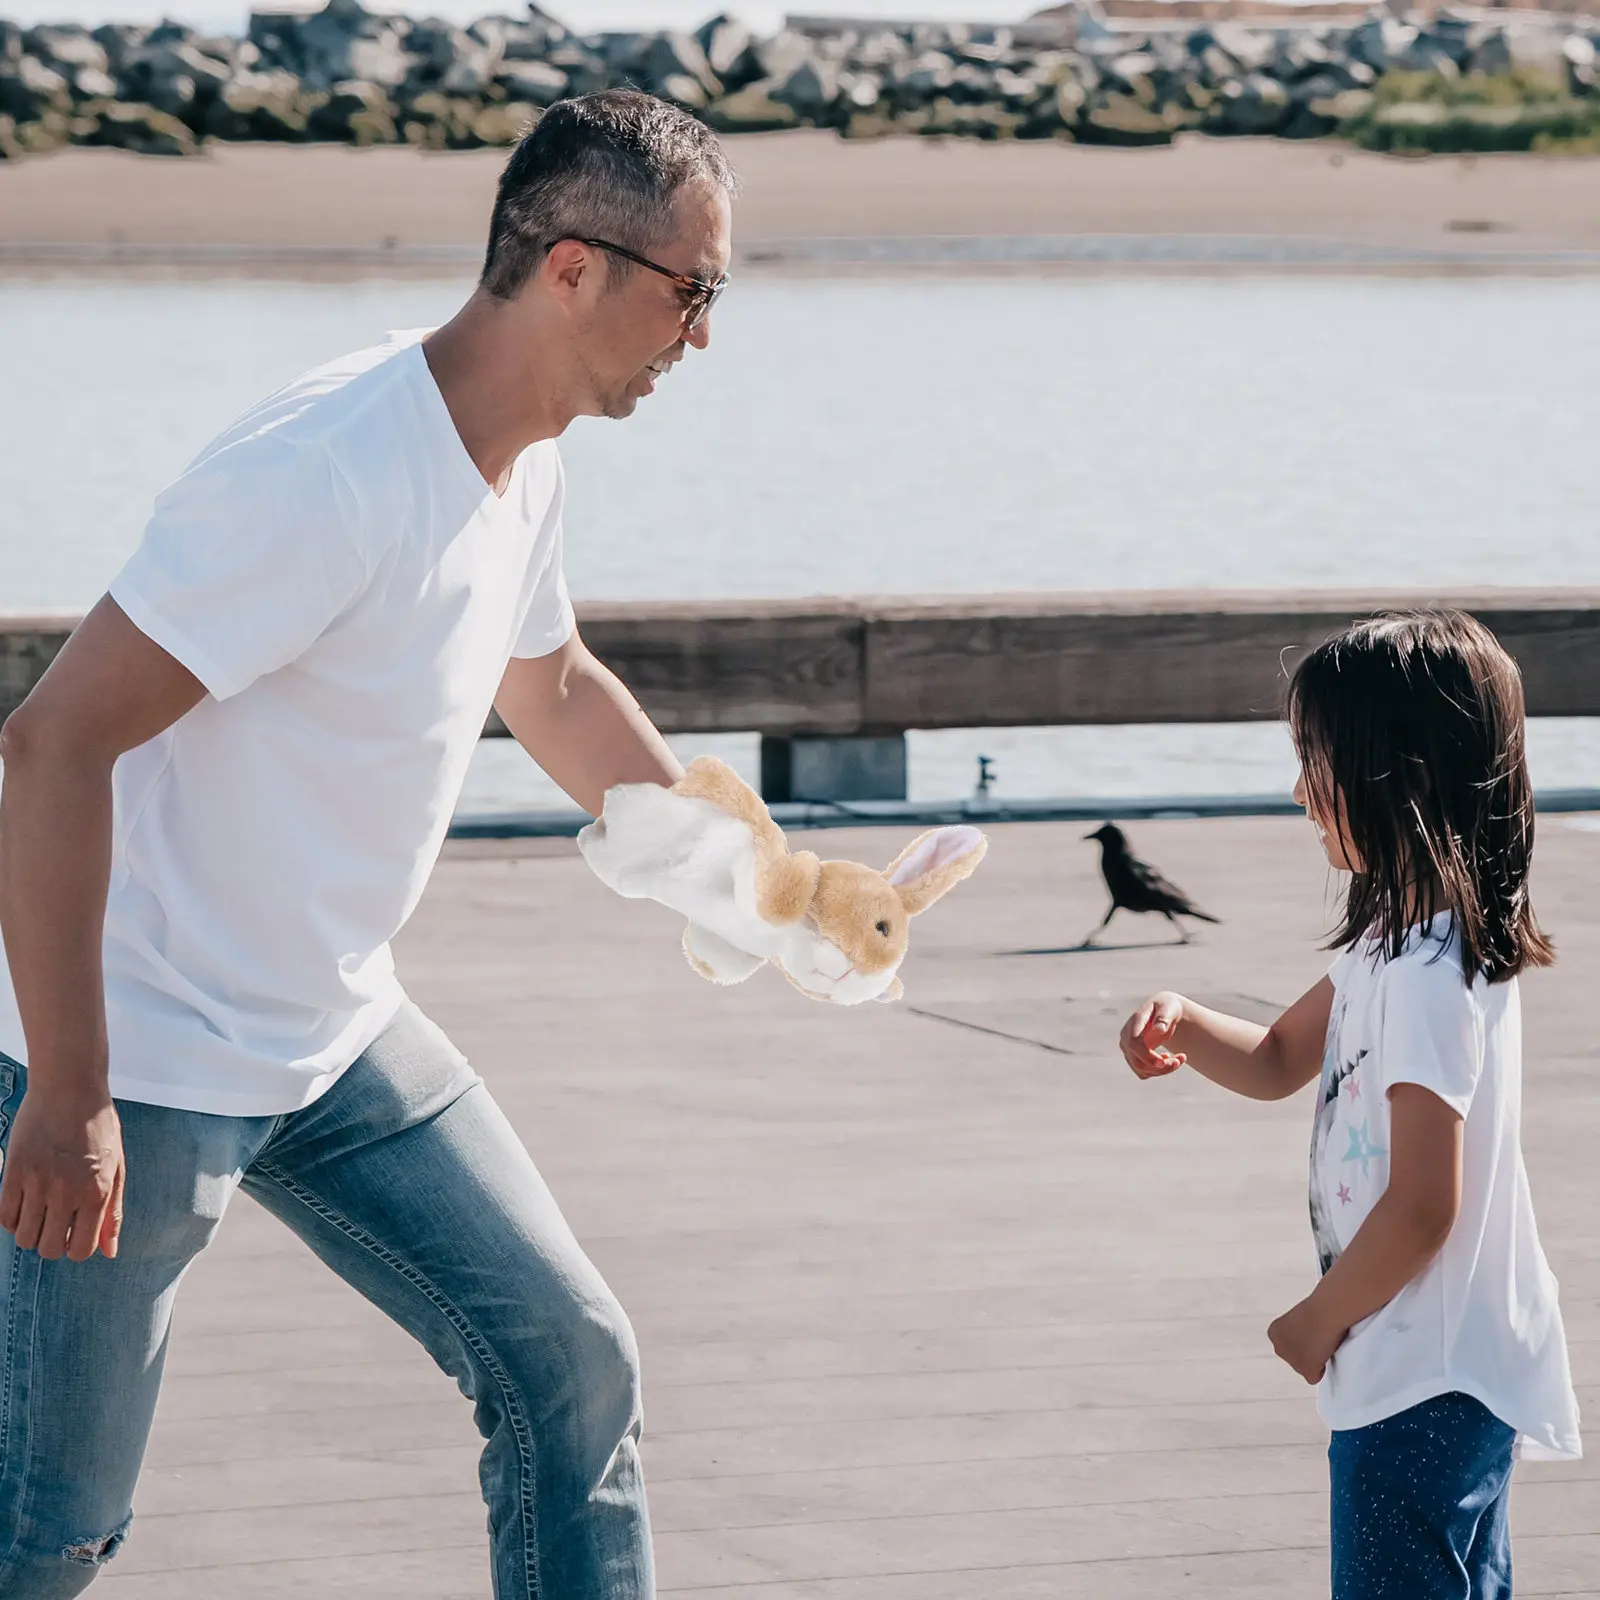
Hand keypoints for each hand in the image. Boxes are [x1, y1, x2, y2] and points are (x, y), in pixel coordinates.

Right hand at [0, 1085, 124, 1260]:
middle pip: (48, 1248)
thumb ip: (112, 1213)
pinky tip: (24, 1203)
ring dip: (31, 1232)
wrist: (70, 1089)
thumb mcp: (116, 1168)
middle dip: (52, 1243)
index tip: (74, 1233)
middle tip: (56, 1223)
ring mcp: (37, 1183)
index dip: (76, 1248)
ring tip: (40, 1212)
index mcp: (96, 1192)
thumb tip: (110, 1252)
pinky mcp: (14, 1172)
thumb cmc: (98, 1128)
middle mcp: (67, 1191)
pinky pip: (4, 1217)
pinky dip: (12, 1219)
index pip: (81, 1249)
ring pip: (24, 1237)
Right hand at [1119, 991, 1187, 1078]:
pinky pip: (1144, 1072)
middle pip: (1137, 1061)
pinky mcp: (1133, 1056)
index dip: (1146, 1056)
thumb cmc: (1168, 1008)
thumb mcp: (1169, 1007)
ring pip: (1141, 1070)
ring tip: (1178, 1059)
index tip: (1165, 1060)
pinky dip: (1159, 1071)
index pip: (1133, 1043)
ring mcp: (1128, 1048)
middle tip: (1179, 1061)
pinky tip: (1169, 1059)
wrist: (1164, 1011)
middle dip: (1160, 1067)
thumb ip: (1164, 1017)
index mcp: (1135, 1022)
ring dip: (1162, 1070)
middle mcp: (1127, 1036)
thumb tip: (1158, 1029)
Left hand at [1268, 1294, 1344, 1383]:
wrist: (1326, 1312)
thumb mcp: (1299, 1320)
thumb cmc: (1319, 1310)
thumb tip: (1305, 1343)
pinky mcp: (1304, 1369)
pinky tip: (1324, 1354)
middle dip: (1305, 1354)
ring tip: (1322, 1343)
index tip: (1310, 1333)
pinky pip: (1314, 1378)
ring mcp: (1290, 1360)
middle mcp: (1278, 1347)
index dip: (1303, 1342)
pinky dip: (1321, 1371)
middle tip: (1318, 1340)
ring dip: (1313, 1361)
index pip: (1288, 1347)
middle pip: (1294, 1359)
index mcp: (1274, 1333)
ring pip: (1304, 1368)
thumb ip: (1296, 1333)